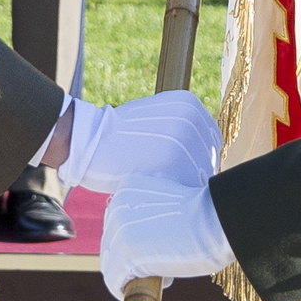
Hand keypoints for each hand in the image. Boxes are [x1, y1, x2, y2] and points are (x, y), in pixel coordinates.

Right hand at [57, 91, 221, 193]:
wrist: (90, 140)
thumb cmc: (119, 135)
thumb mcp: (157, 118)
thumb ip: (182, 130)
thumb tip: (205, 157)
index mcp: (189, 104)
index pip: (211, 142)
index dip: (197, 160)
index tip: (180, 171)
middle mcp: (192, 118)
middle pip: (210, 159)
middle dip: (193, 174)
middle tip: (168, 181)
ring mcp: (186, 139)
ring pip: (202, 176)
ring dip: (185, 186)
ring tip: (161, 186)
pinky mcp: (176, 161)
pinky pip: (189, 188)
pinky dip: (177, 195)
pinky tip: (159, 190)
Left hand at [101, 175, 234, 298]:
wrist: (218, 218)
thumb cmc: (208, 211)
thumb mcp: (174, 199)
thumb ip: (155, 209)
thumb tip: (147, 237)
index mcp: (128, 188)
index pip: (118, 222)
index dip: (136, 238)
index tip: (158, 243)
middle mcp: (117, 206)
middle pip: (111, 242)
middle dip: (131, 256)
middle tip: (162, 260)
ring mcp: (118, 232)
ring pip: (110, 262)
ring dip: (130, 273)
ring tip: (159, 273)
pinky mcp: (124, 257)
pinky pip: (114, 281)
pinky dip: (126, 289)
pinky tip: (148, 287)